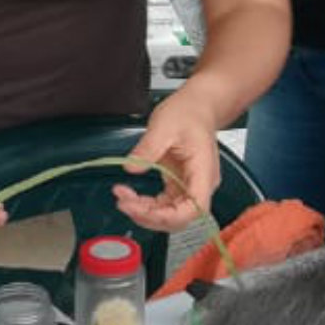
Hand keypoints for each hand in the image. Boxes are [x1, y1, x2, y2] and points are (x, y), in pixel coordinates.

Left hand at [115, 92, 220, 231]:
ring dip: (144, 212)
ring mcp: (189, 187)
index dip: (166, 216)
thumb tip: (131, 167)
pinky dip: (145, 205)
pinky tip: (130, 195)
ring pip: (169, 215)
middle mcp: (200, 185)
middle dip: (149, 216)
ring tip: (122, 198)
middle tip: (123, 203)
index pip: (193, 209)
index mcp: (203, 172)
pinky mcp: (179, 185)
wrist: (196, 107)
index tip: (138, 208)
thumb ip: (148, 148)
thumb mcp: (164, 125)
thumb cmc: (188, 113)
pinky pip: (163, 205)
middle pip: (179, 218)